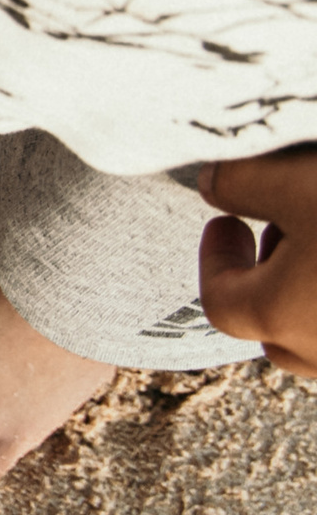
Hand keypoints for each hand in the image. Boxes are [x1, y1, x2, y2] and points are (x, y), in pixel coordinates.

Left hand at [199, 146, 316, 377]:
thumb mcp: (298, 182)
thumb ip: (239, 183)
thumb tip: (209, 184)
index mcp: (281, 316)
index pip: (221, 301)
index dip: (214, 258)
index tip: (226, 222)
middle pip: (273, 332)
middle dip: (267, 284)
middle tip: (281, 234)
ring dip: (309, 300)